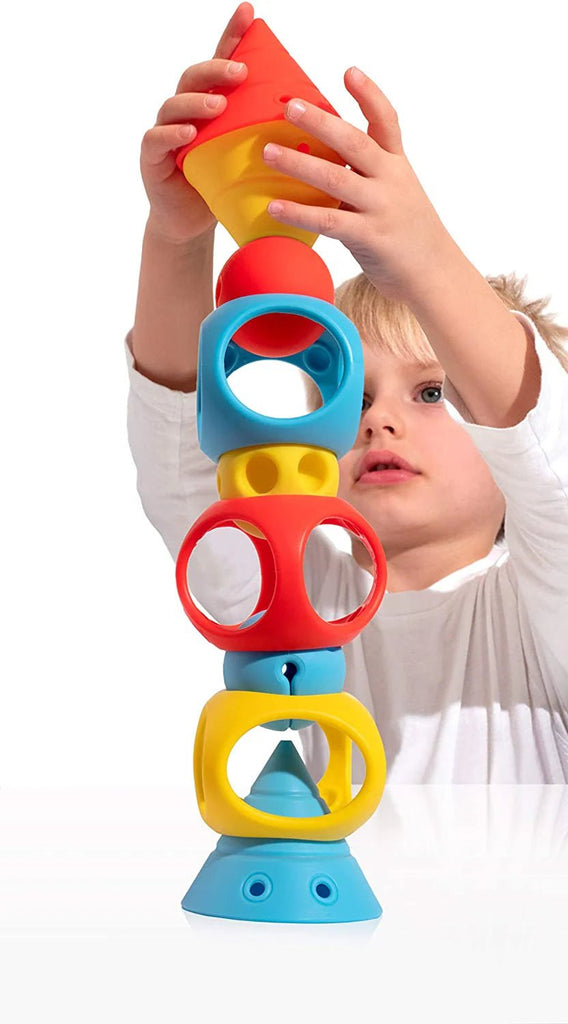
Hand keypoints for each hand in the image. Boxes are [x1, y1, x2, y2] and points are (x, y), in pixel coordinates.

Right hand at [139, 2, 253, 246]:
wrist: (191, 223)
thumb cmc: (223, 186)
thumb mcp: (249, 156)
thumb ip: (268, 133)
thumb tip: (318, 120)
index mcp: (211, 104)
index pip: (222, 63)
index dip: (233, 36)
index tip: (250, 12)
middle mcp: (185, 110)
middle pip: (196, 77)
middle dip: (217, 68)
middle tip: (240, 70)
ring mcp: (166, 130)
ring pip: (175, 105)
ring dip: (197, 101)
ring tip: (218, 104)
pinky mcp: (152, 157)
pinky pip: (158, 139)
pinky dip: (173, 134)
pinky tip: (189, 133)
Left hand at [263, 67, 448, 301]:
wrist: (434, 274)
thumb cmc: (407, 233)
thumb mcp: (396, 192)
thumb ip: (368, 173)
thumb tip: (324, 155)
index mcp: (397, 165)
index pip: (386, 122)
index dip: (369, 95)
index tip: (348, 72)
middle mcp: (391, 180)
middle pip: (353, 142)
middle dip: (320, 122)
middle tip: (289, 106)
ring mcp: (381, 207)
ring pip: (336, 178)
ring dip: (299, 163)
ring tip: (268, 152)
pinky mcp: (369, 237)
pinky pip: (329, 220)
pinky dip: (299, 212)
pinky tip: (275, 206)